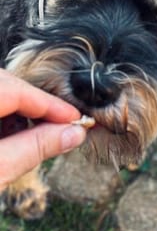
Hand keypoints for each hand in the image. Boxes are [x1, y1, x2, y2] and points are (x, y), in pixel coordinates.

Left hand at [0, 69, 85, 189]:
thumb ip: (35, 147)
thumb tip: (75, 133)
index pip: (16, 89)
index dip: (50, 105)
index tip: (76, 120)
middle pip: (6, 83)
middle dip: (34, 105)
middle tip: (60, 128)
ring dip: (16, 109)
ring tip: (29, 138)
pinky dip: (0, 114)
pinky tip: (5, 138)